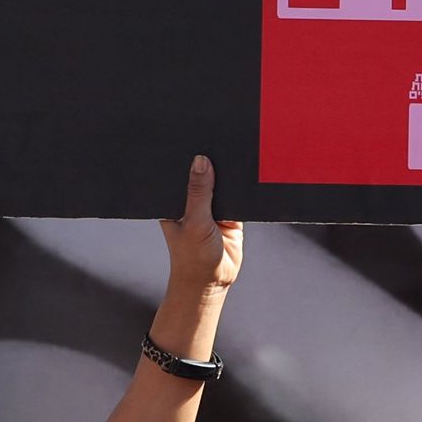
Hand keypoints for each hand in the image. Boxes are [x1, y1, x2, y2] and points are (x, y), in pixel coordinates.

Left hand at [158, 157, 243, 309]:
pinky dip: (243, 190)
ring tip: (237, 153)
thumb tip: (201, 161)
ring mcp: (212, 208)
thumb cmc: (192, 256)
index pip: (181, 172)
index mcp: (174, 200)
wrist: (212, 282)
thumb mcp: (194, 221)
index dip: (188, 158)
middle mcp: (192, 201)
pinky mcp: (231, 215)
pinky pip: (239, 197)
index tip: (197, 139)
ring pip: (222, 184)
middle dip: (212, 164)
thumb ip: (199, 192)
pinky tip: (248, 176)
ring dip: (229, 176)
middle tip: (221, 142)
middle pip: (204, 175)